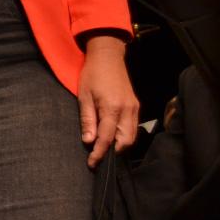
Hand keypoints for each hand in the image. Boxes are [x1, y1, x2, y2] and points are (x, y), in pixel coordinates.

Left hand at [78, 34, 139, 166]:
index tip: (92, 163)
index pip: (107, 138)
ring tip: (104, 149)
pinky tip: (112, 137)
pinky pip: (133, 127)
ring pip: (131, 136)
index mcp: (112, 108)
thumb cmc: (92, 74)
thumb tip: (89, 141)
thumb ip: (87, 120)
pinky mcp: (136, 106)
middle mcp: (127, 110)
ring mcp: (134, 108)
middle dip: (113, 153)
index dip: (99, 153)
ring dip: (119, 146)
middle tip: (98, 158)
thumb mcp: (83, 96)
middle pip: (125, 141)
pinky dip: (124, 136)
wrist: (108, 56)